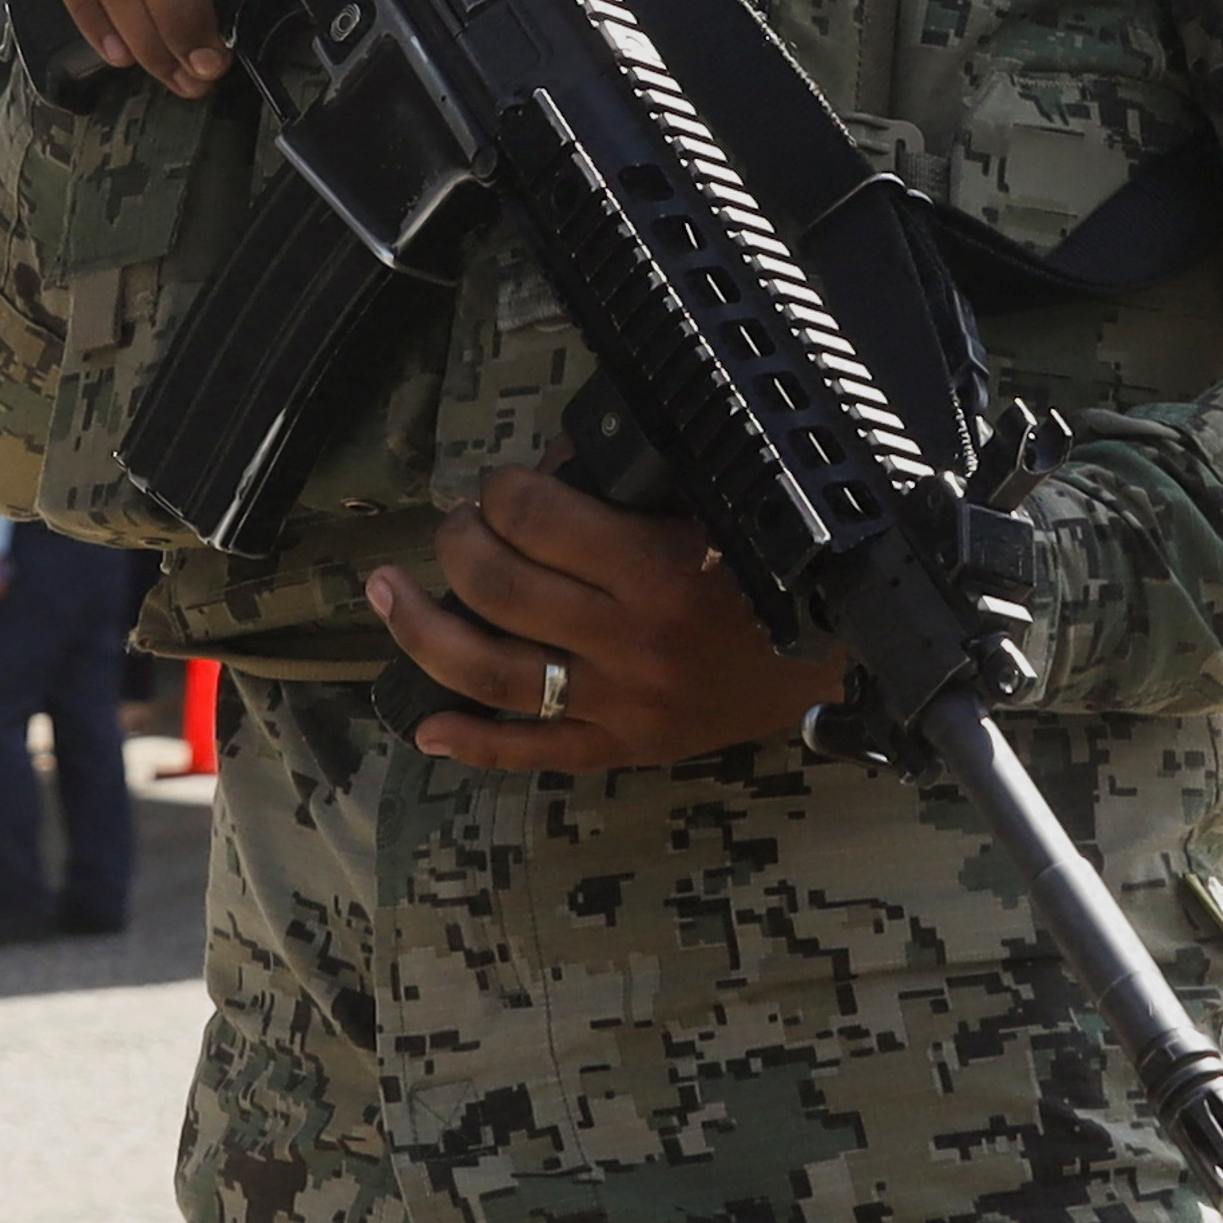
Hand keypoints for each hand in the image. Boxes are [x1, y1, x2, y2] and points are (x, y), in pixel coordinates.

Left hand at [367, 468, 841, 770]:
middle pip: (499, 588)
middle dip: (455, 545)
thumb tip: (544, 469)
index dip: (502, 489)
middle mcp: (632, 641)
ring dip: (423, 631)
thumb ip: (629, 487)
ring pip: (491, 672)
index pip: (537, 517)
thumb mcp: (711, 506)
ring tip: (386, 595)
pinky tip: (425, 726)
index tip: (501, 484)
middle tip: (453, 528)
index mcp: (660, 569)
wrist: (835, 662)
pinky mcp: (620, 748)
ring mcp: (620, 704)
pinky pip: (532, 752)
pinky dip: (471, 743)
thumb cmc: (773, 570)